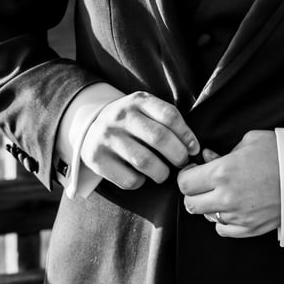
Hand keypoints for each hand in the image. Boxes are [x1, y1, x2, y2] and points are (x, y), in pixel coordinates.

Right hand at [80, 91, 198, 189]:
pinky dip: (140, 182)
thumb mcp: (144, 109)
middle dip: (178, 155)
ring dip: (161, 173)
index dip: (186, 135)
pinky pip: (128, 178)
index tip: (193, 148)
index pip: (169, 115)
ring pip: (145, 161)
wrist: (90, 127)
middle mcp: (121, 116)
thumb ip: (166, 121)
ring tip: (163, 173)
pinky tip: (141, 177)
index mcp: (138, 101)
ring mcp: (107, 137)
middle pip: (159, 138)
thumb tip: (192, 147)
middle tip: (182, 163)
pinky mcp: (97, 158)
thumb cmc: (129, 122)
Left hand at [177, 130, 279, 237]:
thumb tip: (206, 158)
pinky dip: (223, 220)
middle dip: (193, 192)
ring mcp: (238, 216)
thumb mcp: (248, 141)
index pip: (184, 183)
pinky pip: (223, 230)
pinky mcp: (251, 228)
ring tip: (223, 192)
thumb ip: (222, 152)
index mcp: (222, 172)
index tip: (193, 170)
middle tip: (202, 183)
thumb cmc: (279, 152)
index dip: (185, 176)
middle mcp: (226, 197)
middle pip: (190, 204)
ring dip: (209, 205)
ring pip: (207, 217)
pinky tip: (232, 208)